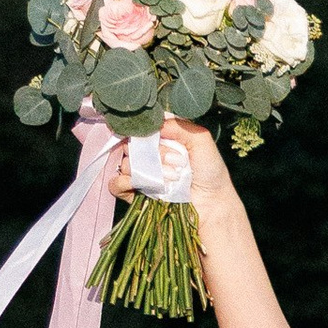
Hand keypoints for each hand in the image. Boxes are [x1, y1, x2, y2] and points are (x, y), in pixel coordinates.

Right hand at [105, 113, 237, 210]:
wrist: (212, 203)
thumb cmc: (209, 171)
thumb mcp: (201, 140)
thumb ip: (180, 126)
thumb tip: (156, 124)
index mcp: (159, 137)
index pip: (138, 126)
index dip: (145, 130)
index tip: (160, 137)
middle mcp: (146, 153)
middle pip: (129, 143)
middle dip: (152, 152)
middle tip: (177, 161)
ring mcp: (139, 172)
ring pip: (124, 163)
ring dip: (148, 171)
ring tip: (172, 177)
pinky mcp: (134, 191)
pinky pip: (115, 183)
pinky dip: (124, 182)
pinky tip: (143, 184)